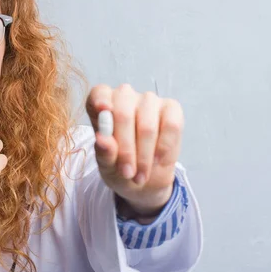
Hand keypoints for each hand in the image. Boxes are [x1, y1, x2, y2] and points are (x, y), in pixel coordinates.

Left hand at [85, 83, 183, 216]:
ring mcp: (148, 100)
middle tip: (127, 173)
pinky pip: (171, 125)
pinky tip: (158, 160)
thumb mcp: (107, 165)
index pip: (99, 94)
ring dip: (144, 156)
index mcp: (100, 105)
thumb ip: (104, 153)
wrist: (144, 177)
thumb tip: (102, 140)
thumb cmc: (118, 165)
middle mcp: (124, 96)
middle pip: (123, 114)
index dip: (100, 100)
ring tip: (140, 176)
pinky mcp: (171, 108)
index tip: (102, 110)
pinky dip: (164, 147)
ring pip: (147, 126)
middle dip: (126, 149)